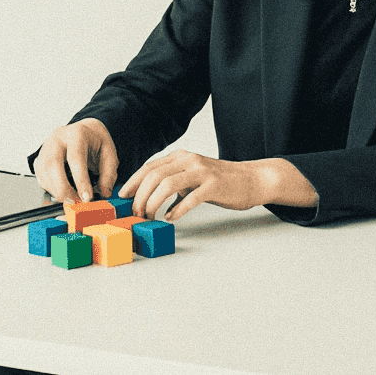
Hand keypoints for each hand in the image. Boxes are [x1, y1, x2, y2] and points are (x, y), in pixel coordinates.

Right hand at [33, 118, 118, 203]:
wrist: (85, 131)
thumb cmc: (95, 141)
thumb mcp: (109, 153)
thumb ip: (108, 174)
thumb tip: (104, 192)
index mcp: (77, 134)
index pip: (76, 157)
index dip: (80, 180)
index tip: (87, 197)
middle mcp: (58, 138)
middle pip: (53, 164)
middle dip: (63, 188)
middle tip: (74, 202)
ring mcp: (46, 147)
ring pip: (43, 171)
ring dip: (55, 190)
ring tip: (71, 199)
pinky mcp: (40, 157)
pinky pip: (40, 176)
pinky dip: (49, 188)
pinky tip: (61, 191)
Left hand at [120, 150, 268, 221]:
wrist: (252, 179)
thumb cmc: (222, 181)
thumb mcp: (194, 177)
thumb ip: (175, 184)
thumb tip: (153, 201)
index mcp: (182, 157)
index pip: (150, 167)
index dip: (133, 182)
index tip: (123, 197)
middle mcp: (190, 160)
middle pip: (155, 175)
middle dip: (140, 196)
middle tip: (135, 213)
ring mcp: (202, 172)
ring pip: (167, 184)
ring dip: (153, 202)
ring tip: (149, 216)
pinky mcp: (213, 186)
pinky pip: (189, 198)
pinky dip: (176, 210)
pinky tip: (171, 218)